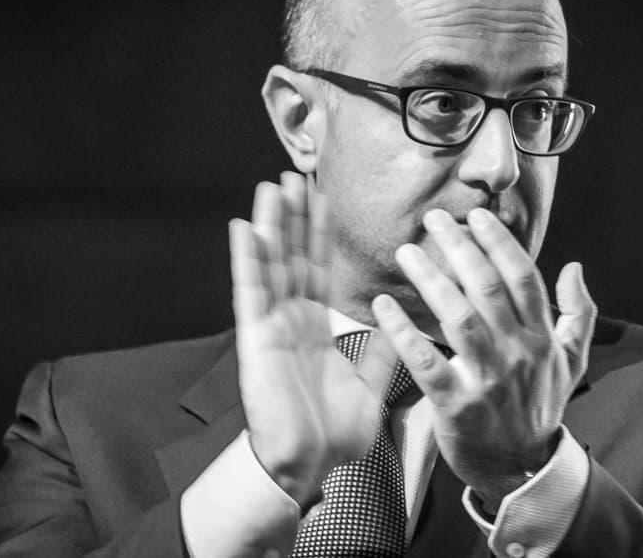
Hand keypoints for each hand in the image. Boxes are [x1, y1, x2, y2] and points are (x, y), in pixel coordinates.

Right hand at [230, 172, 396, 505]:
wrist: (309, 466)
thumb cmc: (333, 434)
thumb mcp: (370, 385)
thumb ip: (381, 349)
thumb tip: (397, 322)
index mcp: (316, 328)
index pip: (319, 268)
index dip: (320, 233)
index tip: (323, 198)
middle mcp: (292, 319)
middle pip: (293, 256)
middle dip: (296, 216)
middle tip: (297, 175)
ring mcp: (271, 326)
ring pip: (271, 264)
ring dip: (271, 224)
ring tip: (274, 185)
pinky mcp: (256, 338)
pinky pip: (251, 291)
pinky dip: (247, 258)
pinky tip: (244, 226)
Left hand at [370, 207, 596, 510]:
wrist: (522, 467)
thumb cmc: (540, 406)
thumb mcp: (572, 361)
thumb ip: (578, 313)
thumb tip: (575, 267)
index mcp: (541, 338)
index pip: (522, 278)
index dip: (499, 243)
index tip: (476, 216)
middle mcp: (517, 353)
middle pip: (488, 288)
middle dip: (460, 248)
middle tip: (434, 220)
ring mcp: (487, 379)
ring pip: (458, 316)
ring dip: (431, 279)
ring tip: (407, 251)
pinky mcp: (455, 404)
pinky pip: (425, 361)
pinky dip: (402, 331)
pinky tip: (384, 305)